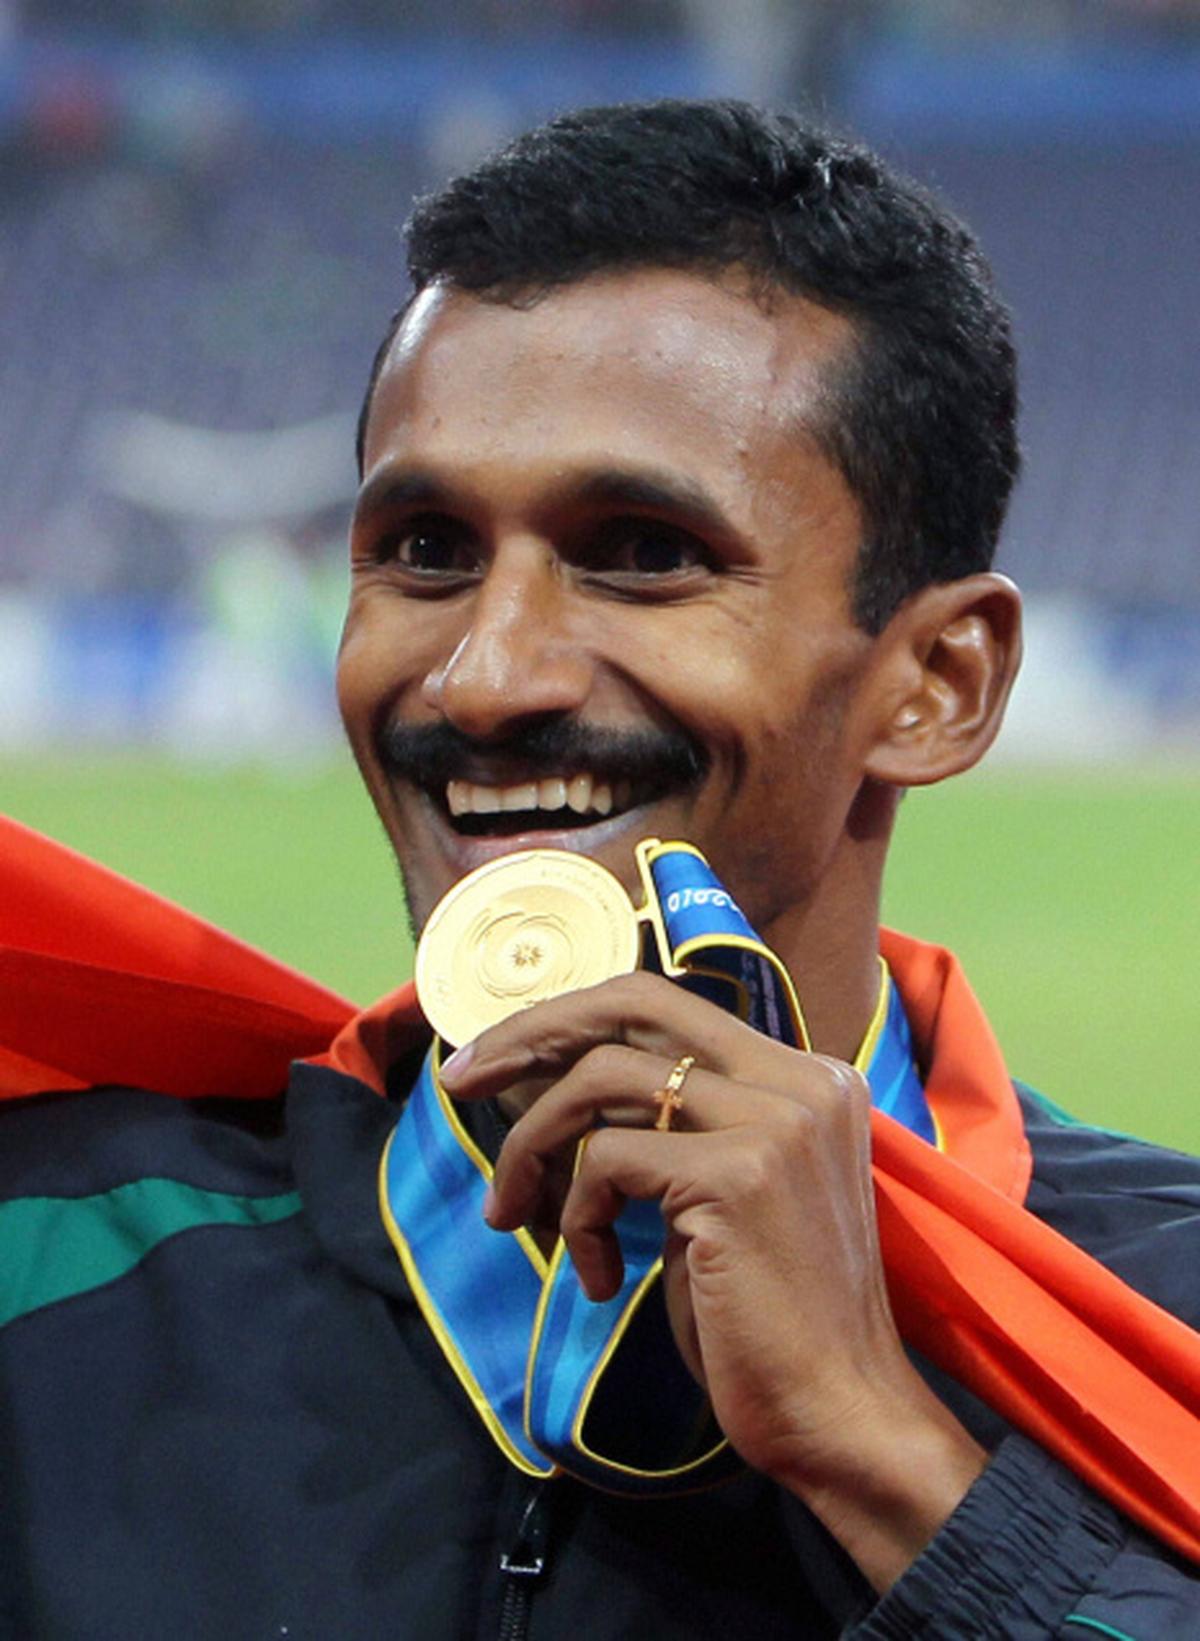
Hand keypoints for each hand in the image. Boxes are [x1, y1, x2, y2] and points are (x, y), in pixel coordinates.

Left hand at [439, 972, 985, 1589]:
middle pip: (633, 1005)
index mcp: (803, 1076)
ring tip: (512, 1211)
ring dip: (533, 1145)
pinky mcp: (739, 1175)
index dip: (570, 1018)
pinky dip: (578, 1217)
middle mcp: (798, 1080)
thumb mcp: (718, 1193)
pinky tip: (600, 1275)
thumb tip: (556, 1079)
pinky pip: (608, 1159)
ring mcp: (775, 1121)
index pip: (664, 1002)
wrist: (839, 1414)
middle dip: (530, 1034)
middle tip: (460, 1079)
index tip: (497, 1056)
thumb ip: (672, 1126)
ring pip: (603, 1080)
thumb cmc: (767, 1318)